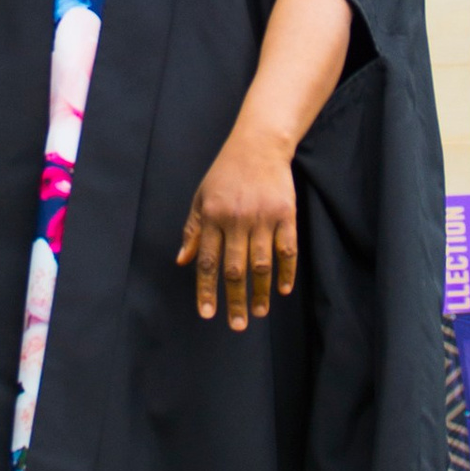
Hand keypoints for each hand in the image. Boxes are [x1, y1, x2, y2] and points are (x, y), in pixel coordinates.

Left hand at [177, 123, 298, 328]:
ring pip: (262, 264)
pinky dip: (286, 271)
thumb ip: (193, 230)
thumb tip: (182, 261)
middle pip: (235, 269)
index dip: (206, 290)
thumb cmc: (226, 173)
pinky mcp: (286, 214)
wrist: (259, 145)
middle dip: (235, 300)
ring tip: (258, 313)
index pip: (208, 261)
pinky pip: (287, 249)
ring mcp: (263, 218)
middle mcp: (237, 220)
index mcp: (213, 217)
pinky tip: (283, 289)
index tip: (207, 314)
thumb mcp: (201, 197)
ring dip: (260, 292)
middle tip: (237, 325)